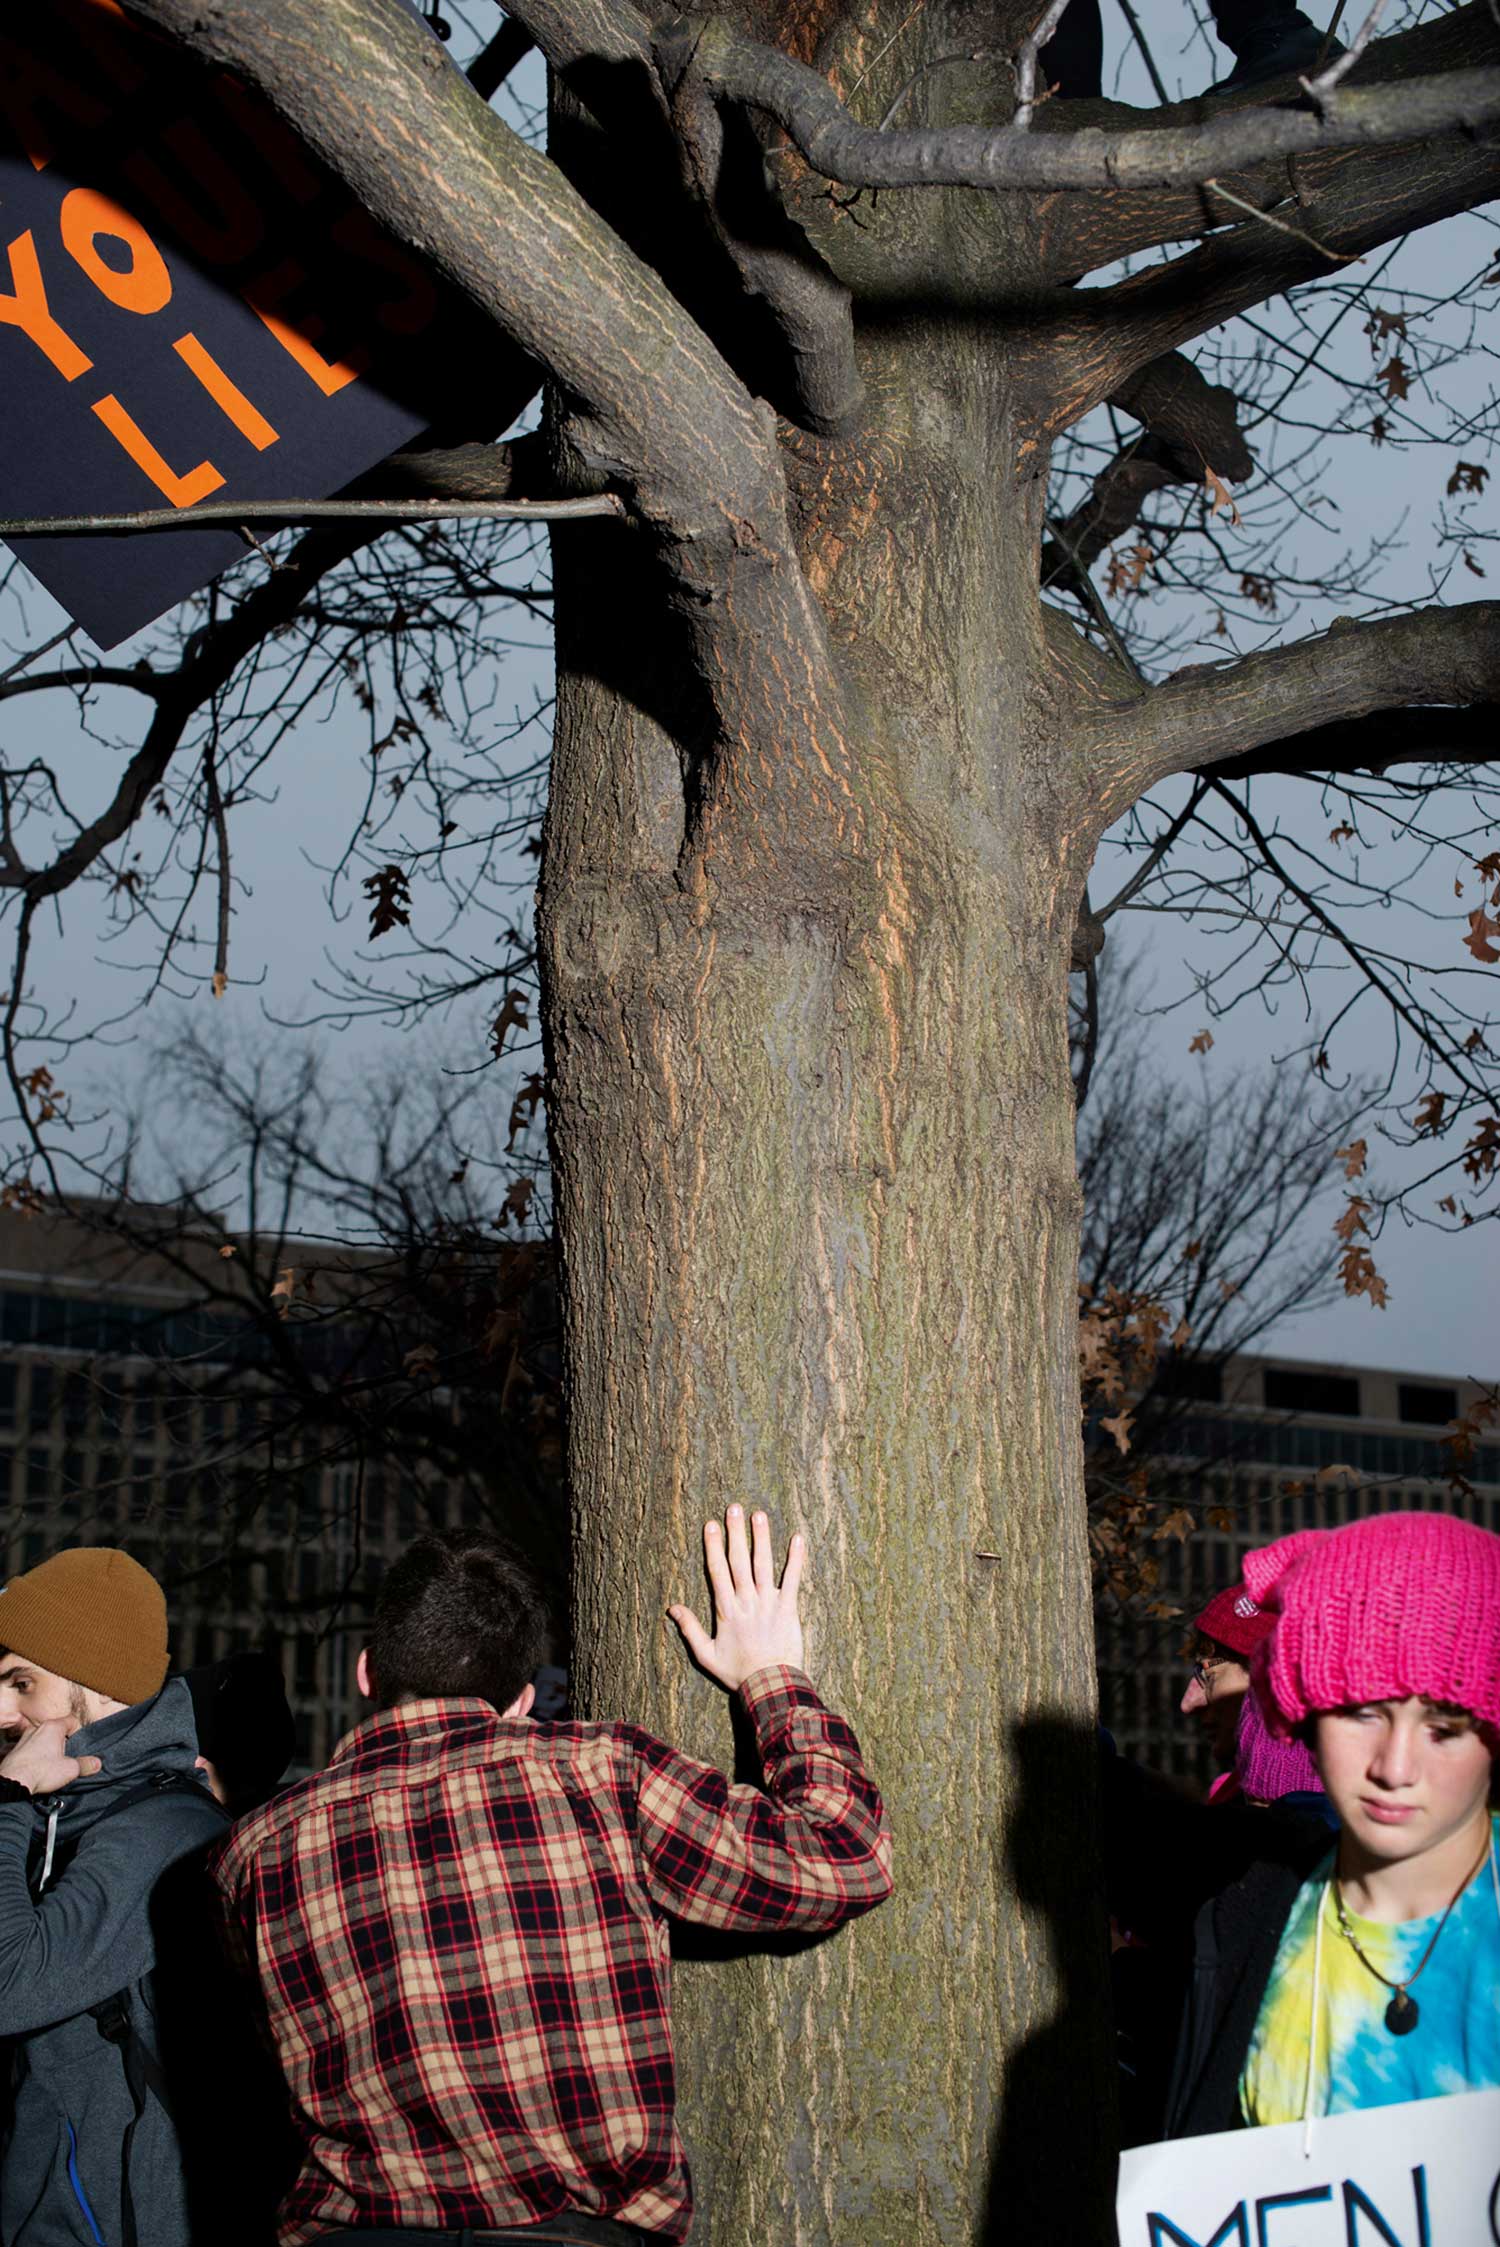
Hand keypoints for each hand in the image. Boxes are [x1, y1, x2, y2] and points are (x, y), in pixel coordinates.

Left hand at [0, 1720, 100, 1794]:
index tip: (79, 1745)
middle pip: (56, 1730)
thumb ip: (85, 1764)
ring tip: (51, 1765)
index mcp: (53, 1727)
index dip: (79, 1732)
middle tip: (67, 1758)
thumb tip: (96, 1763)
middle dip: (63, 1743)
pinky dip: (34, 1756)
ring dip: (47, 1749)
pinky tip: (37, 1769)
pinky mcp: (14, 1750)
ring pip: (41, 1739)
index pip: (72, 1720)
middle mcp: (37, 1728)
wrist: (13, 1782)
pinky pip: (29, 1749)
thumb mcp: (70, 1769)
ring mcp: (23, 1738)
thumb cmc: (41, 1771)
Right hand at [668, 1506, 804, 1690]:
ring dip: (762, 1539)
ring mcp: (768, 1603)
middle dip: (736, 1534)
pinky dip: (796, 1559)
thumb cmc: (737, 1672)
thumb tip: (671, 1608)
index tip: (710, 1524)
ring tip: (759, 1515)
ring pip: (764, 1565)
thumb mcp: (706, 1655)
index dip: (713, 1547)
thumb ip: (690, 1629)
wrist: (769, 1686)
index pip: (718, 1571)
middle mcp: (746, 1601)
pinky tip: (797, 1538)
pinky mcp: (788, 1608)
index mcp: (726, 1610)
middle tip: (734, 1508)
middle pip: (740, 1561)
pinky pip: (793, 1580)